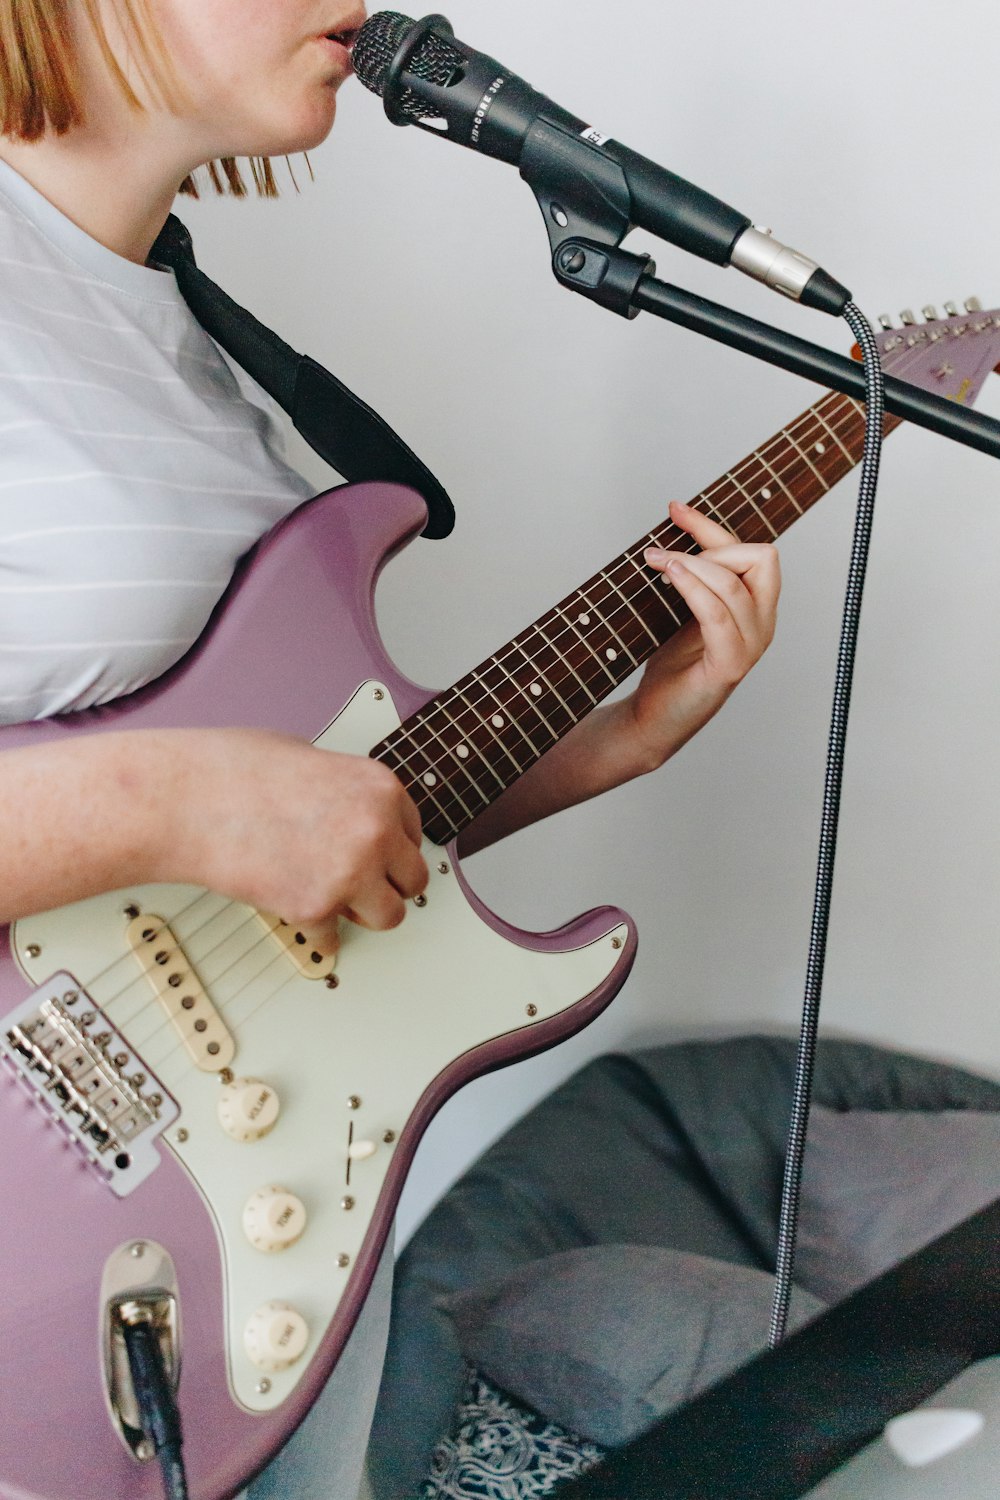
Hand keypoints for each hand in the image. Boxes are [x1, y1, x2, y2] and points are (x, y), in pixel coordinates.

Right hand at [169, 729, 427, 955]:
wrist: (184, 800)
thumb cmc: (229, 771)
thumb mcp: (305, 754)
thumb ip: (340, 786)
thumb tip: (346, 806)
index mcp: (379, 787)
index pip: (414, 831)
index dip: (391, 846)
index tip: (379, 856)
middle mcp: (376, 830)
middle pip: (413, 879)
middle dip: (387, 883)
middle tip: (363, 885)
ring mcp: (351, 871)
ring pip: (389, 916)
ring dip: (363, 912)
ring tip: (335, 900)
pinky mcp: (317, 907)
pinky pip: (334, 936)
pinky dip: (315, 930)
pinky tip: (296, 910)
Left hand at [626, 501, 780, 763]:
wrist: (653, 719)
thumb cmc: (670, 669)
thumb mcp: (685, 612)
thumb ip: (696, 580)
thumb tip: (676, 535)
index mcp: (757, 610)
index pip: (751, 553)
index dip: (712, 526)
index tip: (675, 509)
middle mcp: (763, 626)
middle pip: (761, 559)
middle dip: (713, 546)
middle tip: (668, 556)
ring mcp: (750, 647)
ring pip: (735, 584)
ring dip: (693, 564)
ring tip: (657, 562)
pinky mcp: (728, 666)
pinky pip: (718, 615)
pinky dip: (694, 589)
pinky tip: (669, 577)